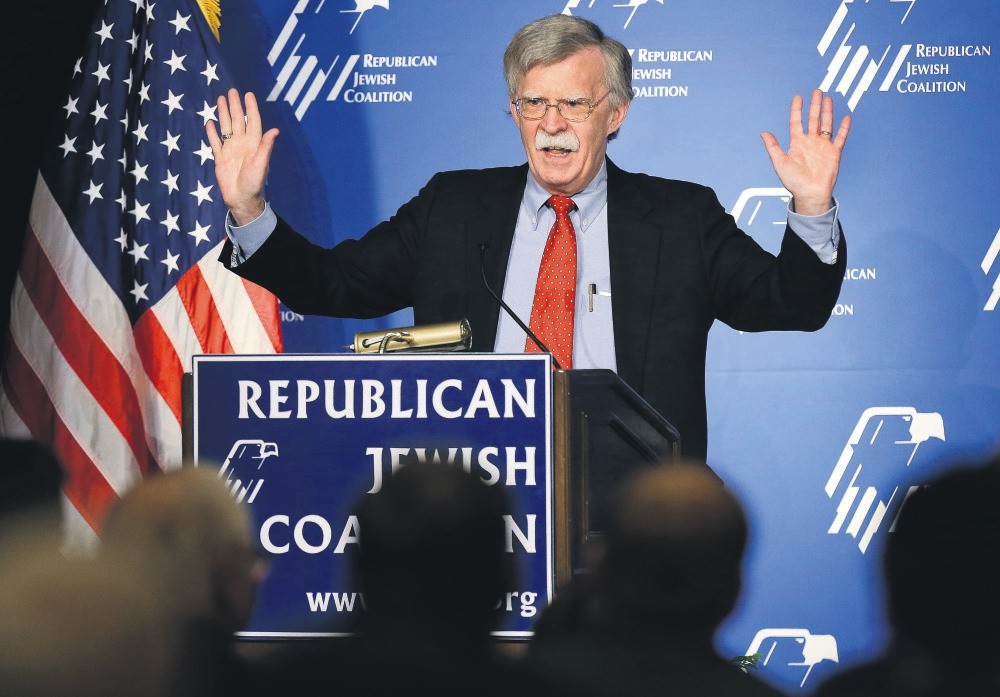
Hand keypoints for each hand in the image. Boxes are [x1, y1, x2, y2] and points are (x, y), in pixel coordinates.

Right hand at [206, 88, 279, 225]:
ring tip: (220, 99)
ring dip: (224, 113)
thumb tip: (275, 130)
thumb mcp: (261, 163)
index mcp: (254, 144)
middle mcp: (242, 144)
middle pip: (238, 121)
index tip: (248, 94)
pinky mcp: (221, 158)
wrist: (241, 198)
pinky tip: (210, 122)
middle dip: (235, 106)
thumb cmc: (254, 182)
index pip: (252, 122)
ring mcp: (231, 150)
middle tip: (231, 91)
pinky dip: (212, 132)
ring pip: (226, 127)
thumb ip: (266, 146)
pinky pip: (216, 142)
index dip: (251, 108)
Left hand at [760, 89, 850, 215]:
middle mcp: (810, 142)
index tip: (798, 97)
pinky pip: (840, 137)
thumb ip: (773, 147)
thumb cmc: (794, 182)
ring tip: (828, 99)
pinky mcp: (834, 152)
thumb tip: (764, 133)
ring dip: (827, 112)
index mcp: (797, 144)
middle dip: (814, 105)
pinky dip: (843, 128)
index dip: (797, 110)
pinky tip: (846, 117)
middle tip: (816, 92)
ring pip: (826, 124)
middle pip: (813, 119)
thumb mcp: (779, 162)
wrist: (809, 194)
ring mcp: (822, 146)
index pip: (796, 122)